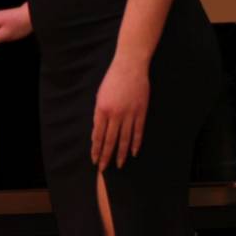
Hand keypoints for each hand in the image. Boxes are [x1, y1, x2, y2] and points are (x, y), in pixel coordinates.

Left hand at [91, 56, 149, 170]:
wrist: (130, 66)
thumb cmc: (112, 80)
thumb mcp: (100, 96)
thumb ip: (99, 115)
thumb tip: (98, 133)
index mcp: (102, 109)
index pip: (98, 135)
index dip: (96, 149)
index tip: (94, 159)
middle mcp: (115, 114)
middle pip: (110, 140)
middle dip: (106, 156)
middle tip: (103, 169)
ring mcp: (129, 114)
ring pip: (124, 139)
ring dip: (121, 154)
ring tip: (119, 165)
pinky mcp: (141, 112)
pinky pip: (138, 131)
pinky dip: (135, 143)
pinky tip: (133, 153)